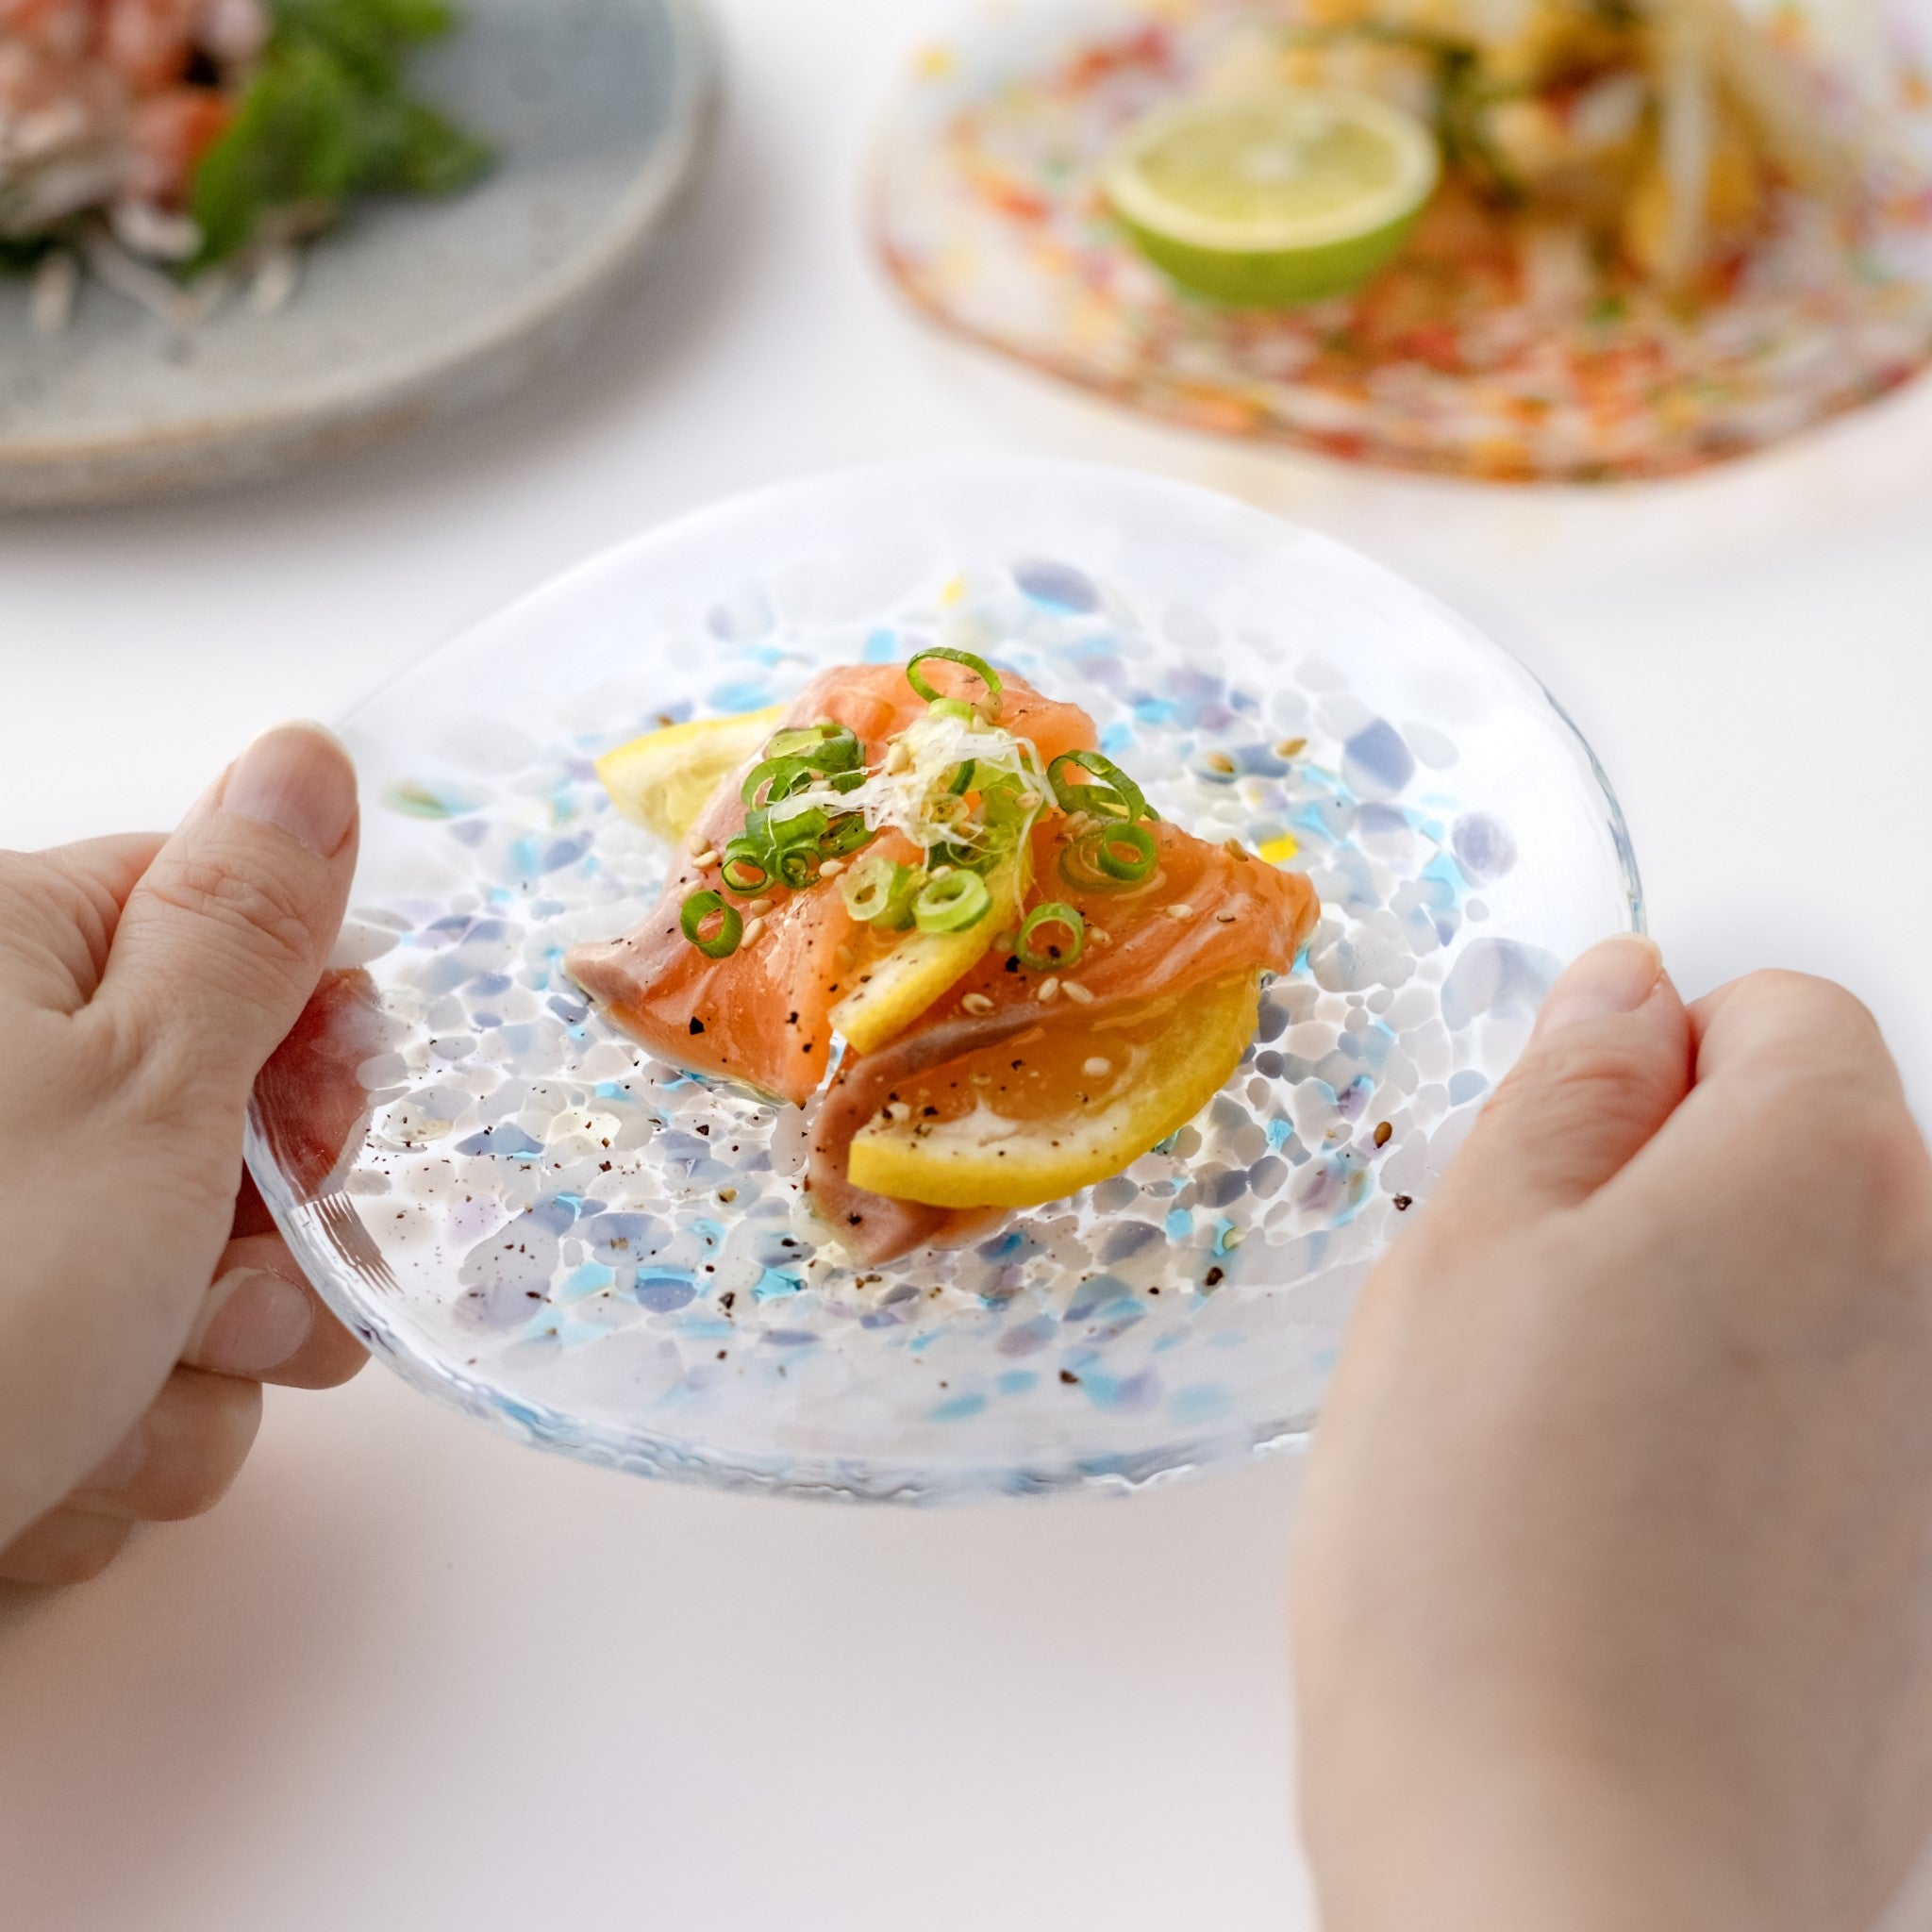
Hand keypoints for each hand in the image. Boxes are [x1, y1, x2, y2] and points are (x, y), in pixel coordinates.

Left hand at [0, 725, 368, 1585]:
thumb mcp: (142, 1092)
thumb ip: (248, 925)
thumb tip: (307, 755)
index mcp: (4, 958)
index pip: (232, 933)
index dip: (311, 1047)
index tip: (323, 1137)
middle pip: (221, 1122)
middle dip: (259, 1250)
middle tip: (214, 1305)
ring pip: (182, 1278)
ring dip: (190, 1376)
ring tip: (101, 1418)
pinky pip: (113, 1381)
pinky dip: (108, 1446)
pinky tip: (41, 1479)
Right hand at [1292, 940, 1931, 1931]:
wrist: (1573, 1875)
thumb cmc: (1486, 1559)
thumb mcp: (1465, 1249)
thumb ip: (1565, 1083)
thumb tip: (1623, 993)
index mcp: (1829, 1177)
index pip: (1775, 1011)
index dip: (1642, 1069)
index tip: (1551, 1168)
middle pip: (1813, 1159)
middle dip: (1674, 1194)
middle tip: (1531, 1320)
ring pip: (1814, 1309)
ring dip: (1698, 1333)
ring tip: (1565, 1452)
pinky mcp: (1923, 1584)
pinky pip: (1831, 1448)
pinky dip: (1740, 1459)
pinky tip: (1629, 1549)